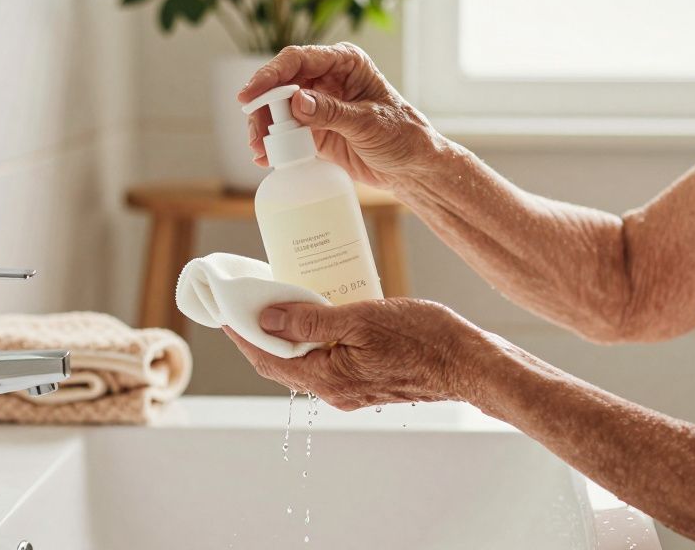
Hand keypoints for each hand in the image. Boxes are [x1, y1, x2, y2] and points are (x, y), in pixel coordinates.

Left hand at [222, 297, 485, 409]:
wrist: (469, 363)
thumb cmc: (424, 338)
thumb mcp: (362, 318)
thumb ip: (311, 321)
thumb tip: (266, 319)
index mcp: (328, 379)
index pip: (267, 359)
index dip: (242, 334)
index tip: (226, 311)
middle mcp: (335, 392)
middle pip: (282, 364)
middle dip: (260, 335)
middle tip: (247, 303)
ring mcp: (352, 390)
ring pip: (305, 363)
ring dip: (288, 337)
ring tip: (279, 303)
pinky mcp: (368, 383)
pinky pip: (328, 362)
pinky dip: (314, 341)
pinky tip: (320, 317)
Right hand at [236, 42, 442, 188]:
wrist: (414, 168)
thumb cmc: (403, 136)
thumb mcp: (368, 124)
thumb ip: (331, 112)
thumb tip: (295, 101)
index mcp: (344, 63)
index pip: (298, 60)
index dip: (270, 74)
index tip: (251, 94)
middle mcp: (327, 79)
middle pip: (281, 84)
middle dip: (262, 106)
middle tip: (255, 131)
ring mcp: (319, 105)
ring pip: (278, 109)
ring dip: (264, 128)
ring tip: (259, 150)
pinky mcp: (315, 130)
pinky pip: (286, 133)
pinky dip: (273, 144)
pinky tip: (266, 158)